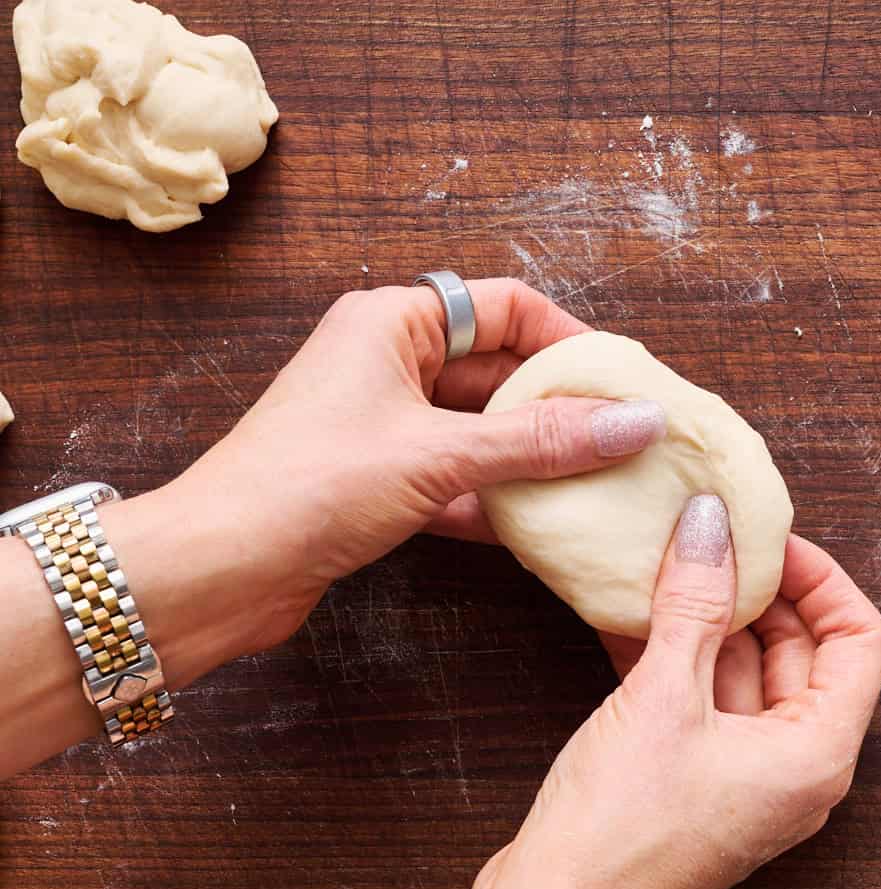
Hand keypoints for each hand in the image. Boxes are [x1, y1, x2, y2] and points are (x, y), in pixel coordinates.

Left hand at [163, 278, 665, 649]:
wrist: (224, 566)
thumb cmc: (312, 483)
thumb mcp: (440, 452)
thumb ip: (541, 439)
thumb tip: (632, 421)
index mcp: (393, 323)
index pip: (503, 306)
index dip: (566, 338)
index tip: (619, 380)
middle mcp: (388, 363)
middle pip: (496, 371)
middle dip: (557, 406)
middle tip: (623, 439)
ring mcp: (383, 424)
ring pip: (479, 429)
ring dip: (531, 458)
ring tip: (597, 484)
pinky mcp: (379, 479)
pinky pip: (456, 476)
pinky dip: (494, 498)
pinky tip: (539, 526)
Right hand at [507, 496, 880, 888]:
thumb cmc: (621, 827)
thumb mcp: (662, 697)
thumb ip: (694, 602)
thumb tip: (713, 522)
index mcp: (816, 753)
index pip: (860, 640)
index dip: (822, 579)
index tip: (766, 540)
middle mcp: (795, 770)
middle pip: (803, 655)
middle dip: (759, 592)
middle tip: (710, 541)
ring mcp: (744, 780)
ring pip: (745, 676)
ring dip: (709, 620)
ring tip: (667, 564)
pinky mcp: (697, 784)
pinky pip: (703, 702)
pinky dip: (677, 657)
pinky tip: (630, 615)